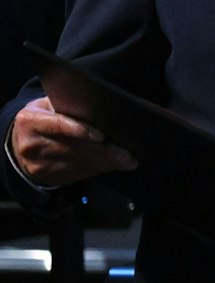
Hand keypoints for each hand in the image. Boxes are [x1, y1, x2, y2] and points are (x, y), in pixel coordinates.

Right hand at [7, 97, 136, 187]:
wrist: (20, 142)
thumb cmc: (43, 118)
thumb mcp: (47, 106)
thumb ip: (67, 107)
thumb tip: (98, 110)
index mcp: (30, 121)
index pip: (58, 124)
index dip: (80, 130)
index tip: (102, 136)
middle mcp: (31, 144)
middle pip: (73, 149)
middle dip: (104, 152)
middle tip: (127, 155)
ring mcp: (37, 163)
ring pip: (78, 163)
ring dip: (105, 163)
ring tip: (126, 160)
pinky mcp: (45, 177)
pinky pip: (76, 174)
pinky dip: (97, 169)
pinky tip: (112, 165)